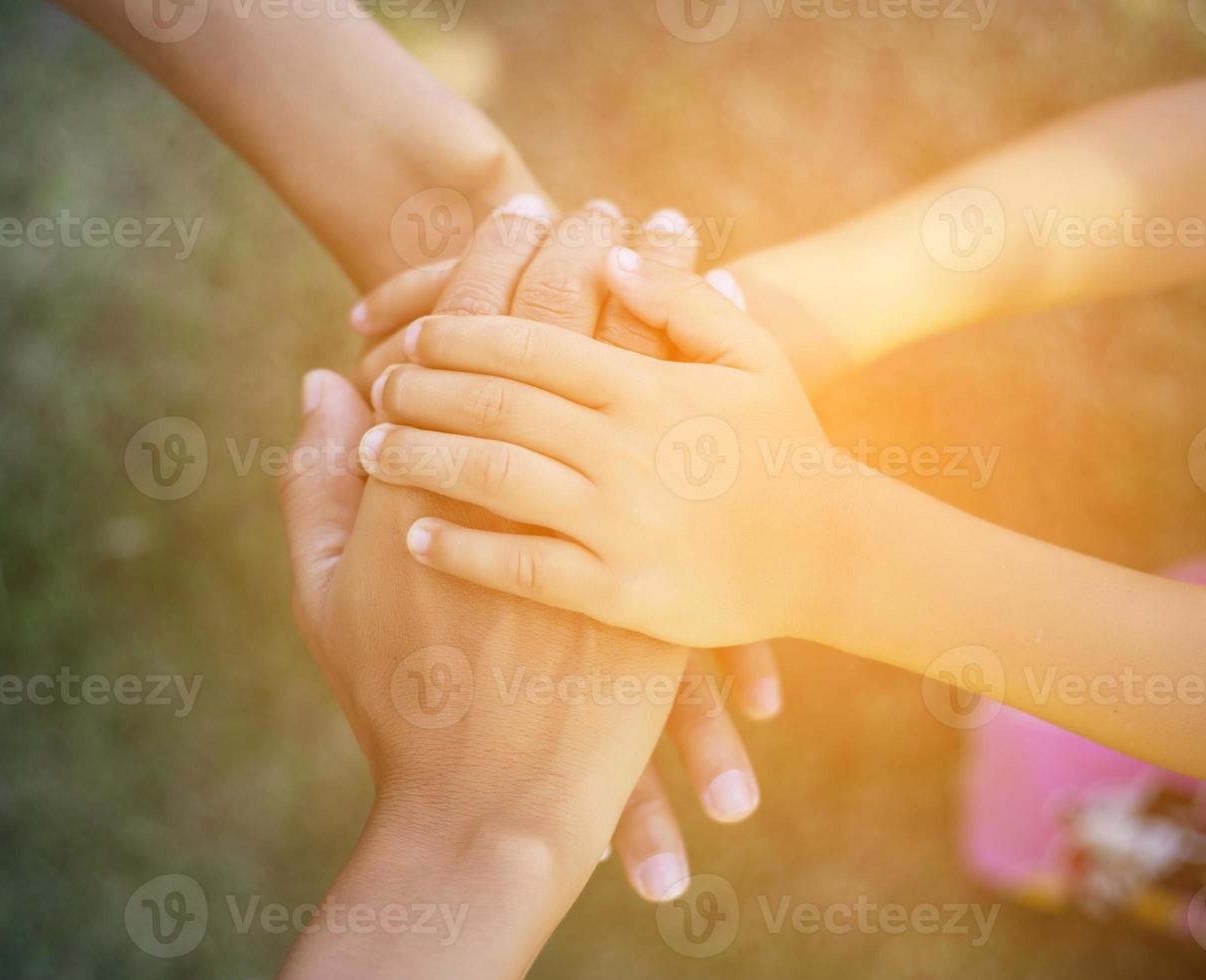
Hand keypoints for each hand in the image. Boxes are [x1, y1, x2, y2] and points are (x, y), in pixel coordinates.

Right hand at [278, 204, 699, 977]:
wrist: (493, 806)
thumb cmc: (393, 703)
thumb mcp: (324, 595)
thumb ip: (310, 483)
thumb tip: (322, 382)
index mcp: (421, 481)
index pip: (462, 333)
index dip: (489, 261)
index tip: (515, 212)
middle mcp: (509, 488)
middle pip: (548, 331)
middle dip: (571, 249)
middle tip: (591, 198)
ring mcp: (590, 525)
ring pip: (621, 370)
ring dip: (641, 286)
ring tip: (661, 229)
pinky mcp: (654, 550)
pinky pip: (680, 443)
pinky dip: (695, 374)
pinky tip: (715, 316)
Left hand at [358, 248, 841, 649]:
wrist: (833, 556)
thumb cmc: (783, 447)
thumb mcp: (750, 356)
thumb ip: (679, 301)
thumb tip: (607, 254)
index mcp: (647, 387)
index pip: (529, 343)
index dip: (461, 334)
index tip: (417, 333)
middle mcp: (627, 450)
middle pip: (496, 406)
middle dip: (422, 390)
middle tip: (381, 385)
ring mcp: (623, 524)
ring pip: (494, 477)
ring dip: (421, 457)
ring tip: (372, 447)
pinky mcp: (623, 595)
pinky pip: (523, 567)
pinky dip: (463, 549)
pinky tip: (415, 536)